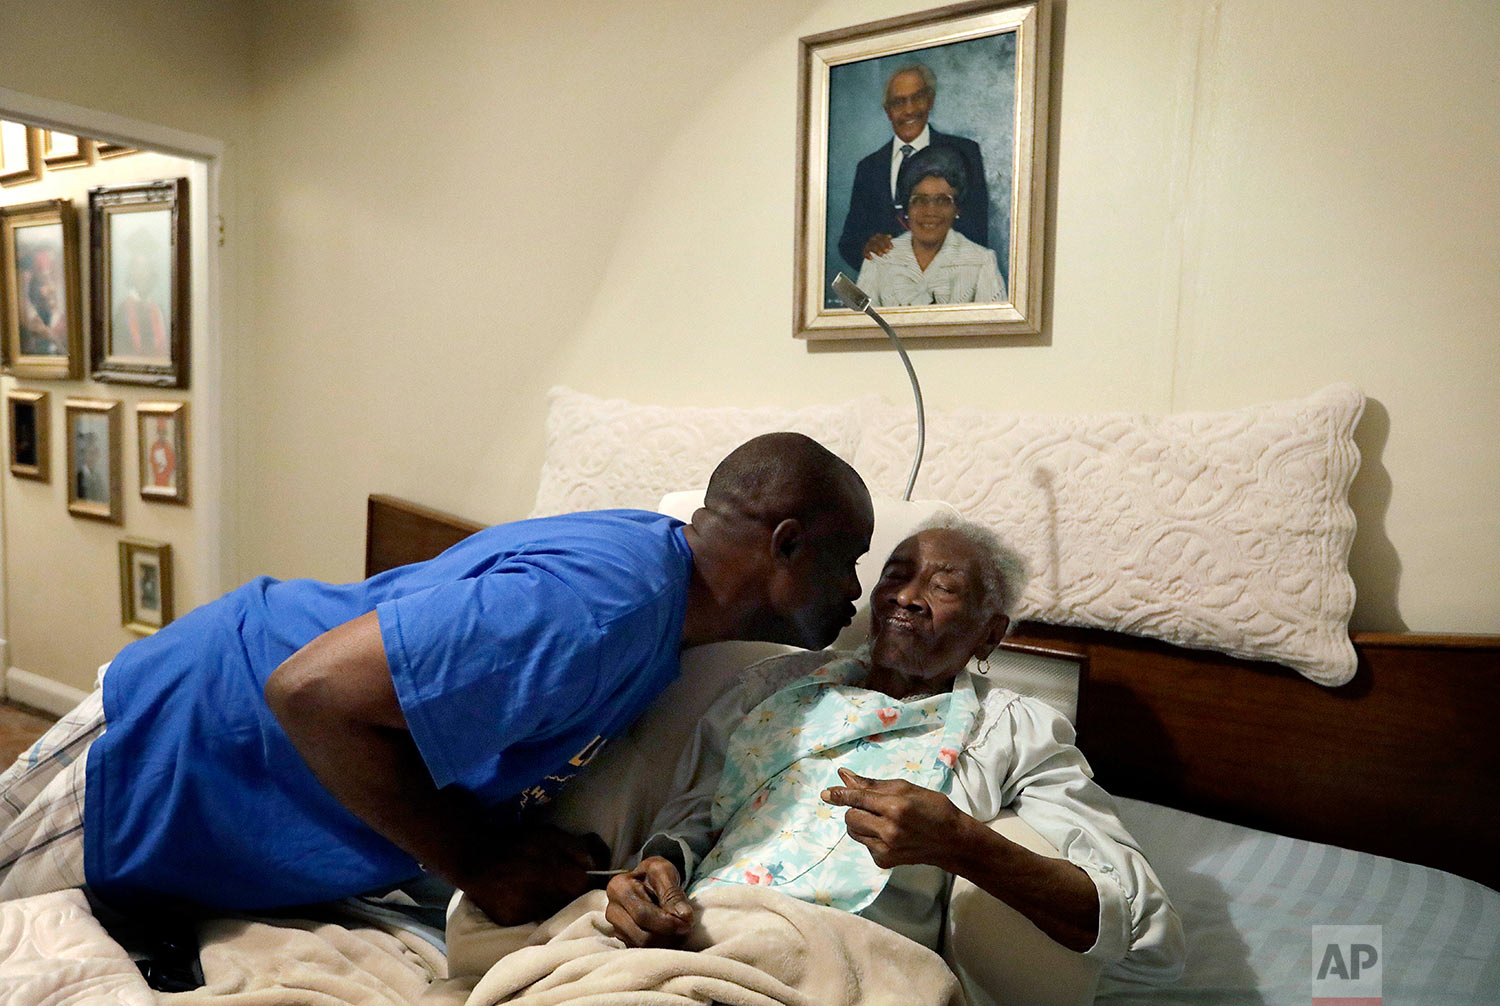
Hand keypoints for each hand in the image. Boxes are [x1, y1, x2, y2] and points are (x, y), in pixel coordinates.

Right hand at [462, 824, 608, 925]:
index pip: (585, 886)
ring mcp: (526, 911)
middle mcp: (542, 896)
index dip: (587, 881)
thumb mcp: (550, 834)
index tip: (584, 878)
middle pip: (570, 901)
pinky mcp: (511, 920)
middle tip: (562, 881)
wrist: (473, 857)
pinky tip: (524, 896)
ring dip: (553, 901)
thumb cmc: (515, 842)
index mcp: (555, 873)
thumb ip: (577, 849)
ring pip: (552, 911)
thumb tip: (596, 866)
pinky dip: (533, 908)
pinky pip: (532, 917)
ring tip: (542, 888)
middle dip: (571, 892)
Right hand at [604, 856, 693, 946]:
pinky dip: (659, 946)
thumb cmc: (655, 875)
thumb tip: (684, 916)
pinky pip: (642, 950)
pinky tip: (669, 934)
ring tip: (678, 930)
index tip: (687, 921)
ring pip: (642, 946)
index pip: (643, 914)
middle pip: (642, 935)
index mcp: (618, 888)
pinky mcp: (623, 939)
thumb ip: (674, 894)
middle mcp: (612, 910)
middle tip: (686, 927)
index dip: (668, 922)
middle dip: (668, 934)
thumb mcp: (665, 872)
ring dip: (665, 942)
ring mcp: (616, 927)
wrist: (647, 881)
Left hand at [821, 767, 963, 869]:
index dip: (840, 795)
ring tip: (881, 819)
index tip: (826, 793)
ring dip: (860, 822)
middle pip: (850, 817)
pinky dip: (870, 836)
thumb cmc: (933, 808)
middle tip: (872, 806)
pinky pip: (864, 844)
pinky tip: (889, 834)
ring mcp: (885, 849)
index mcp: (895, 807)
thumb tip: (844, 776)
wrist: (952, 841)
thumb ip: (872, 785)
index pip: (857, 798)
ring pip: (853, 831)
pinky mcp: (884, 861)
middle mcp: (888, 830)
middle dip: (854, 808)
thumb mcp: (906, 788)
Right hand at [862, 233, 894, 258]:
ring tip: (881, 255)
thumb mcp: (884, 243)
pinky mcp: (865, 250)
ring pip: (872, 246)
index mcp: (878, 236)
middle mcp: (872, 239)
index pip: (883, 238)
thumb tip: (890, 236)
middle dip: (883, 246)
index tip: (891, 248)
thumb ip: (887, 240)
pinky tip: (871, 258)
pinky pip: (865, 252)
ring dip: (877, 250)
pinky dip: (867, 255)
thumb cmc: (881, 247)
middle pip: (877, 241)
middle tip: (887, 251)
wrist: (869, 250)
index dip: (887, 242)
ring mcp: (868, 244)